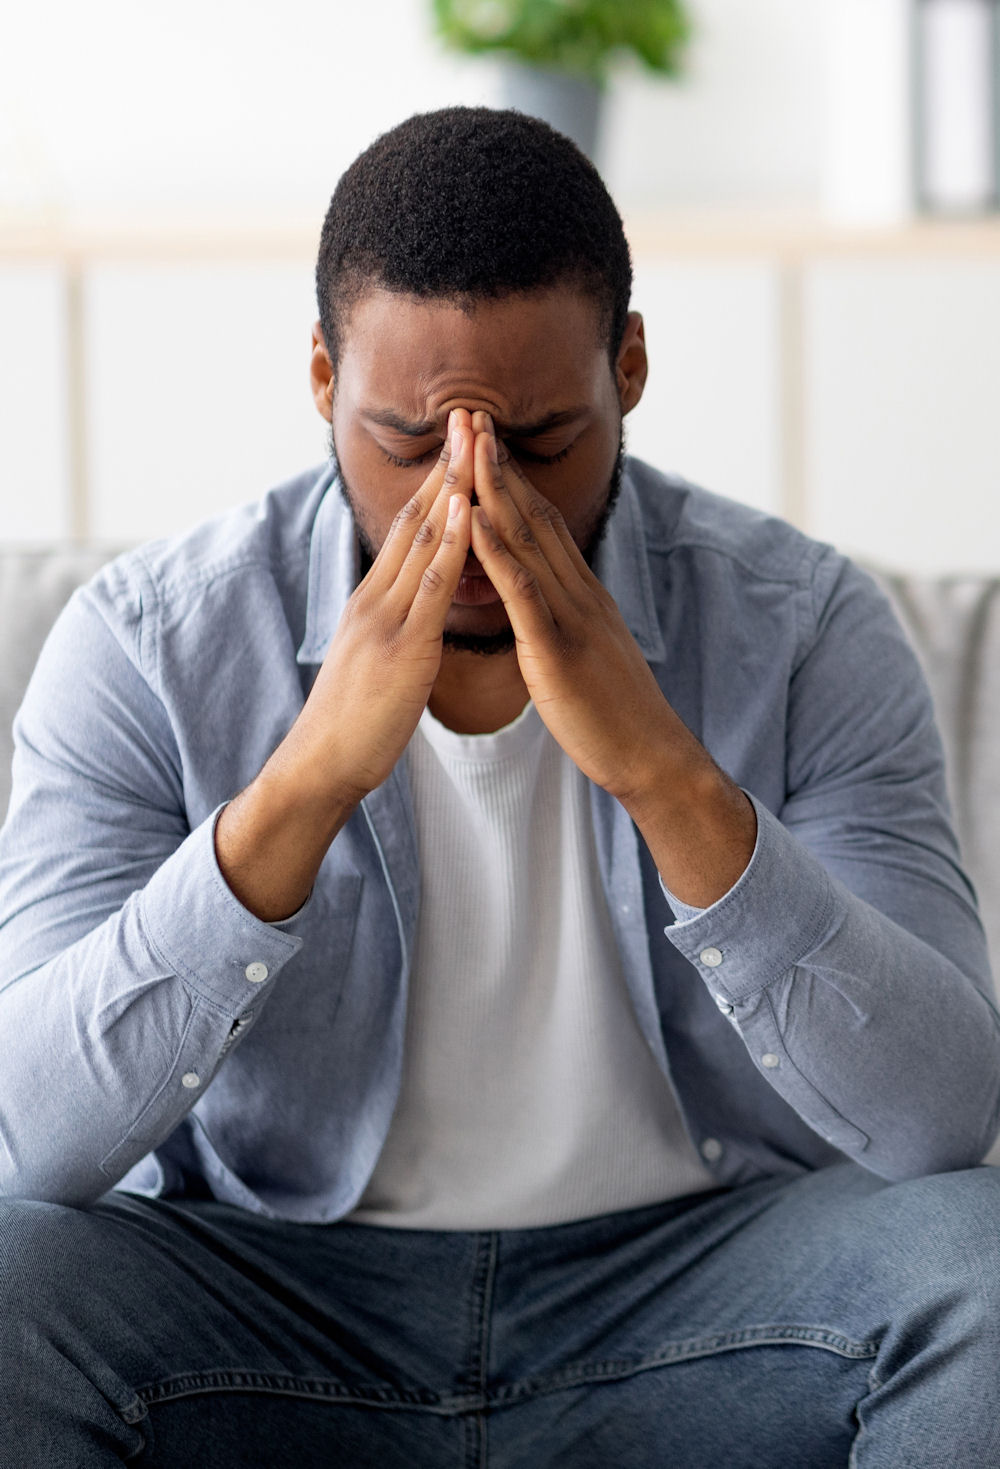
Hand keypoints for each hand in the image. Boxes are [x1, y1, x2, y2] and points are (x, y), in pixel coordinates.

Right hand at [215, 410, 473, 918]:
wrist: (322, 764)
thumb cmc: (354, 722)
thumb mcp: (375, 660)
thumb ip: (396, 627)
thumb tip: (417, 610)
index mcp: (373, 599)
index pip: (409, 528)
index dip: (436, 483)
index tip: (461, 445)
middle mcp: (376, 597)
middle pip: (414, 517)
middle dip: (445, 466)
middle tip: (469, 416)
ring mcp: (386, 617)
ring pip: (423, 539)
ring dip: (452, 488)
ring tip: (476, 443)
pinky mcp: (402, 646)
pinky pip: (431, 586)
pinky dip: (452, 545)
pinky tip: (469, 513)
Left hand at [468, 415, 755, 905]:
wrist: (651, 756)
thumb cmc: (614, 715)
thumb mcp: (588, 654)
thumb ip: (565, 621)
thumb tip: (545, 603)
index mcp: (581, 595)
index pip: (543, 523)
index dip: (512, 479)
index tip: (483, 440)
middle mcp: (579, 593)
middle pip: (534, 515)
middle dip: (499, 464)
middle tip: (470, 414)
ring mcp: (571, 617)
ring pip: (529, 541)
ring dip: (495, 491)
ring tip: (467, 445)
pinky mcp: (559, 650)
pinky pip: (525, 594)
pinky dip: (499, 553)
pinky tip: (476, 522)